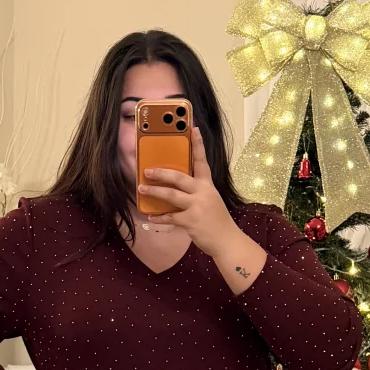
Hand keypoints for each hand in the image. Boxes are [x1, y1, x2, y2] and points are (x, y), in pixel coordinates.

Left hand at [137, 126, 236, 256]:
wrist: (227, 241)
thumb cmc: (217, 221)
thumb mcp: (210, 201)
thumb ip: (197, 192)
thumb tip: (176, 188)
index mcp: (208, 185)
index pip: (202, 161)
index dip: (197, 145)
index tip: (193, 128)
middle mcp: (203, 192)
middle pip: (179, 177)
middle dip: (161, 173)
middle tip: (147, 171)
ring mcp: (197, 206)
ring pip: (171, 195)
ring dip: (154, 192)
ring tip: (142, 189)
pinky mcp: (191, 221)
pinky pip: (170, 217)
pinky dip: (159, 217)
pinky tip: (150, 216)